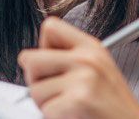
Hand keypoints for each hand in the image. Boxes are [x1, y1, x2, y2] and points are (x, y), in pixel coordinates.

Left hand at [17, 17, 138, 118]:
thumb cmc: (111, 107)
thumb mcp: (97, 70)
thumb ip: (67, 58)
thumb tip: (26, 59)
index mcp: (91, 47)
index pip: (50, 28)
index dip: (42, 49)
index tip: (52, 67)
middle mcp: (87, 59)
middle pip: (31, 60)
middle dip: (36, 82)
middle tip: (56, 94)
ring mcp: (83, 79)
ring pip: (34, 90)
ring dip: (47, 105)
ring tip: (70, 108)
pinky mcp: (79, 100)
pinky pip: (46, 110)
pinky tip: (74, 116)